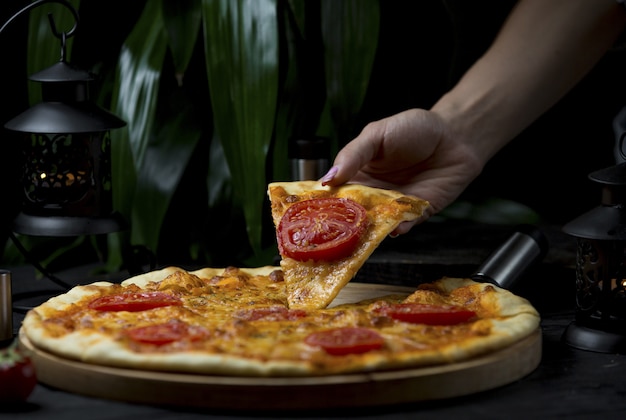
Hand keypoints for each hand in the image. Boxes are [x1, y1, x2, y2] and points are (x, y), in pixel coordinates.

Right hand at [321, 108, 485, 233]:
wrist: (455, 135)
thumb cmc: (414, 129)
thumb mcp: (376, 134)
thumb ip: (352, 155)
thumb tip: (327, 179)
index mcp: (356, 174)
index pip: (333, 193)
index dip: (321, 203)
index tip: (309, 213)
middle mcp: (372, 194)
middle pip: (351, 215)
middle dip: (342, 224)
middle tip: (331, 233)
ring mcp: (393, 206)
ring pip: (375, 224)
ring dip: (368, 230)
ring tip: (362, 233)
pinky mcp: (416, 214)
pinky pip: (404, 225)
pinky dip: (399, 228)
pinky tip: (396, 227)